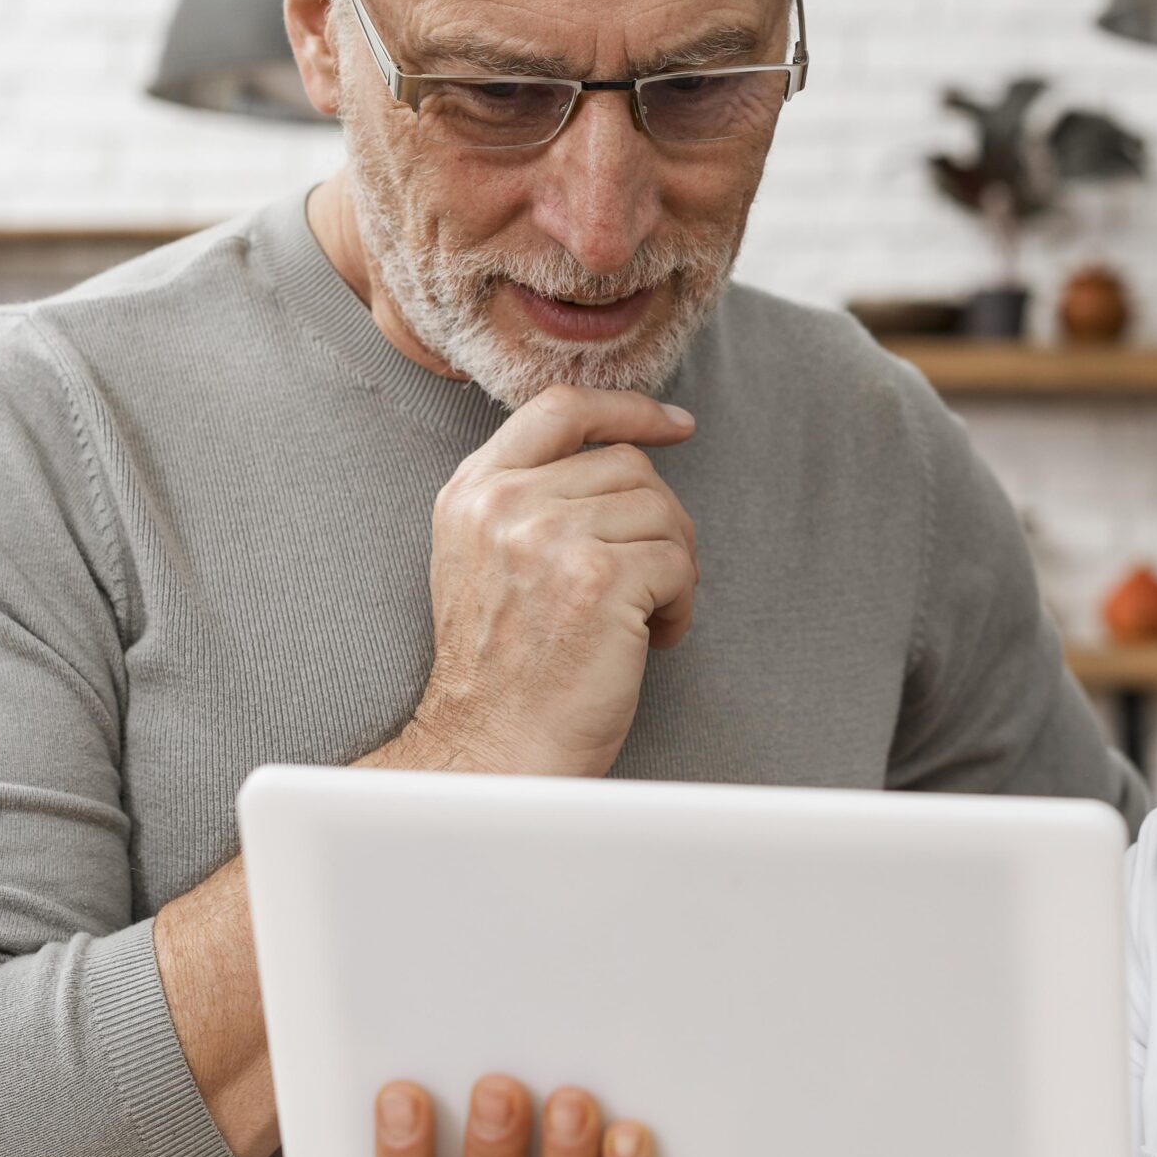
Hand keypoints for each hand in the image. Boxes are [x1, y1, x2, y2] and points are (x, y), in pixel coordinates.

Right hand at [401, 386, 699, 779]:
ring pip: (662, 512)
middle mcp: (505, 503)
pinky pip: (678, 564)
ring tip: (646, 618)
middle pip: (628, 466)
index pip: (561, 408)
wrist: (491, 748)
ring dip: (673, 568)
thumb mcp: (484, 558)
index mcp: (474, 490)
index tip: (676, 426)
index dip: (628, 408)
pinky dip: (682, 604)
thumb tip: (625, 454)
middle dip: (659, 522)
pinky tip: (654, 640)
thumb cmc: (502, 669)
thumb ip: (529, 498)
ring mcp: (550, 538)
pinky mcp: (598, 581)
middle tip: (653, 580)